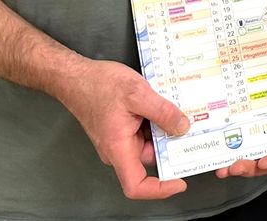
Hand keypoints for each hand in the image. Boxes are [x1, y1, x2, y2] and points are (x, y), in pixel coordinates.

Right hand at [53, 56, 190, 199]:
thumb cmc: (98, 84)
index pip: (136, 185)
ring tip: (176, 108)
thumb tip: (182, 127)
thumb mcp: (138, 93)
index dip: (159, 189)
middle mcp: (118, 148)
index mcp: (118, 148)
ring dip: (164, 129)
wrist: (76, 76)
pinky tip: (164, 104)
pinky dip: (157, 120)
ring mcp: (120, 139)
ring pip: (150, 142)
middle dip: (170, 146)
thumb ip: (163, 112)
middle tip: (190, 126)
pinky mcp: (122, 129)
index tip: (179, 181)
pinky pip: (145, 131)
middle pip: (150, 159)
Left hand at [213, 36, 266, 179]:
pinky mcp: (239, 114)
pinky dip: (224, 149)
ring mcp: (256, 121)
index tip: (266, 160)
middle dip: (252, 167)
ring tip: (225, 165)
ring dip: (237, 164)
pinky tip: (217, 153)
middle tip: (238, 165)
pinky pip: (232, 137)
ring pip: (249, 152)